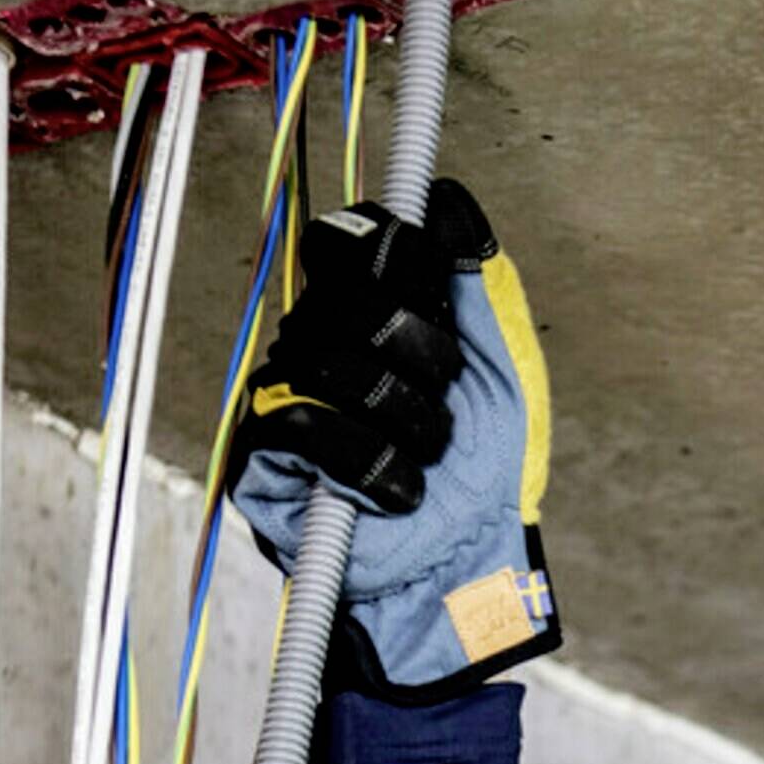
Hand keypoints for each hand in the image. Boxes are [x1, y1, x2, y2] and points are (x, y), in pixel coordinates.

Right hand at [230, 179, 561, 699]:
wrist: (462, 566)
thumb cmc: (484, 472)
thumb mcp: (501, 366)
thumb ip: (476, 279)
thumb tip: (445, 198)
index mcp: (369, 311)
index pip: (352, 237)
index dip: (399, 260)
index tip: (443, 307)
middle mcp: (318, 341)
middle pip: (354, 297)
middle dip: (427, 360)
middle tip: (446, 407)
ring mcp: (284, 392)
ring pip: (335, 361)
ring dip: (409, 423)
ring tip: (426, 460)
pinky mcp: (261, 452)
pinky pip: (302, 420)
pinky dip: (369, 463)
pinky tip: (395, 492)